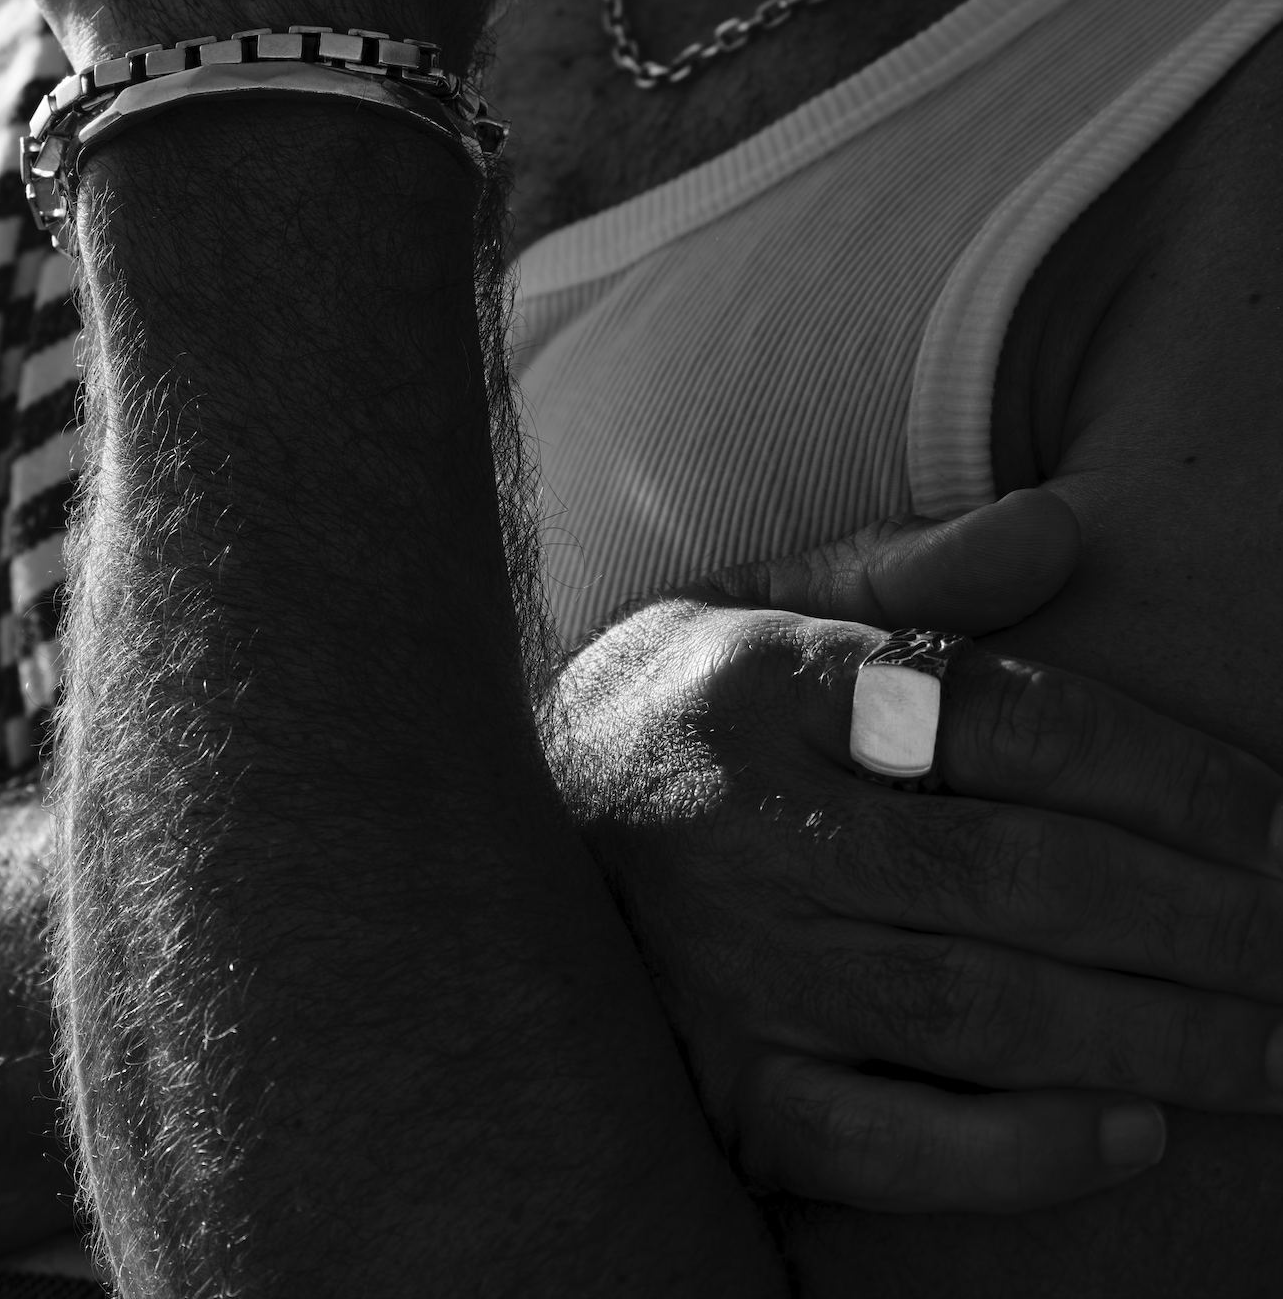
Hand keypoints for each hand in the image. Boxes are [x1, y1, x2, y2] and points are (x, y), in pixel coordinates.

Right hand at [544, 493, 1282, 1213]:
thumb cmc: (665, 715)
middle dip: (1201, 916)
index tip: (1282, 821)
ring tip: (1279, 1046)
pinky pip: (885, 1144)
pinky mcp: (726, 1089)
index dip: (1167, 775)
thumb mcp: (752, 604)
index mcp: (773, 682)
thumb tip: (1065, 526)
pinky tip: (1132, 1130)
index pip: (1009, 720)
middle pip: (1021, 873)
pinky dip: (1014, 1151)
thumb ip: (907, 571)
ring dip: (1153, 1031)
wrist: (476, 843)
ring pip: (979, 1011)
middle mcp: (755, 825)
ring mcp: (736, 970)